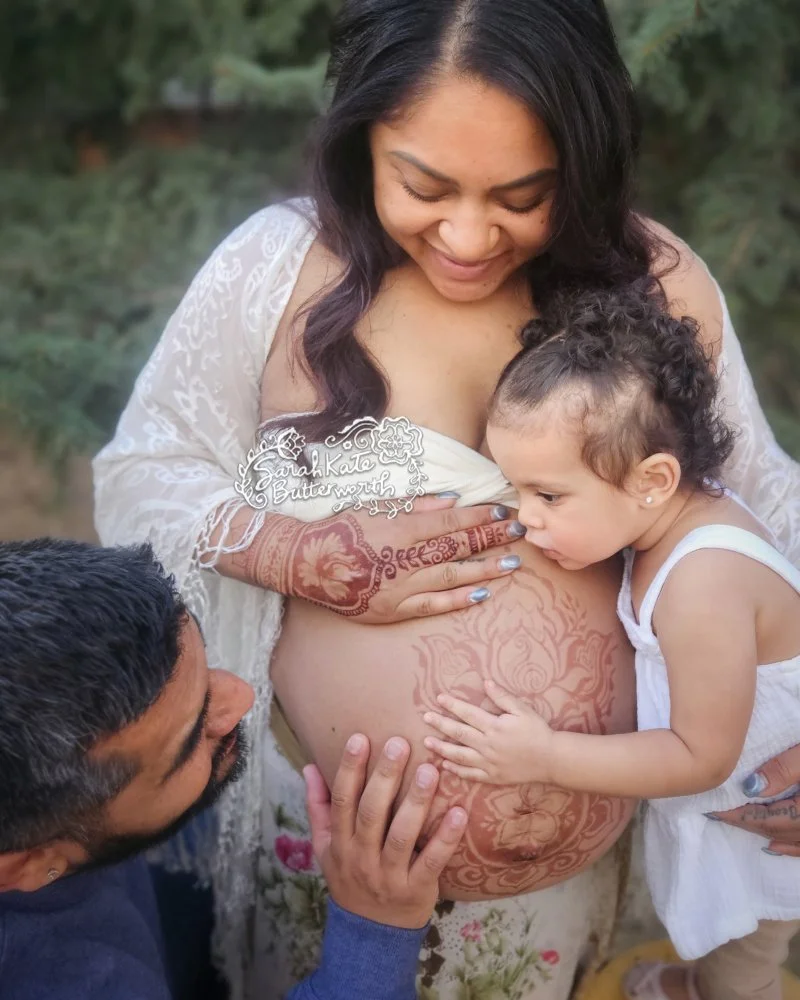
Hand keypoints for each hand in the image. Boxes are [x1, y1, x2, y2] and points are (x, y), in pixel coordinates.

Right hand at [247, 494, 525, 622]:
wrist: (306, 564)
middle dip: (490, 539)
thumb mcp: (374, 506)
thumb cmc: (341, 529)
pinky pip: (431, 605)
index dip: (479, 518)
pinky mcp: (392, 610)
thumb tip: (453, 501)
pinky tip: (481, 594)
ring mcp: (398, 588)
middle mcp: (402, 560)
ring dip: (483, 570)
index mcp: (398, 529)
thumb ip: (416, 505)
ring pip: (450, 578)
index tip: (503, 512)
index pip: (449, 523)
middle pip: (456, 548)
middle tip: (519, 532)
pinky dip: (458, 601)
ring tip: (511, 564)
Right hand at [303, 734, 467, 928]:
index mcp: (339, 843)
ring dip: (416, 802)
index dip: (348, 769)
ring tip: (429, 771)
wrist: (369, 935)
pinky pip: (432, 861)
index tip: (359, 738)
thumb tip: (309, 766)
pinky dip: (445, 838)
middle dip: (385, 777)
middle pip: (371, 813)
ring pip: (401, 835)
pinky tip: (459, 813)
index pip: (342, 801)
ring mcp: (388, 875)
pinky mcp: (416, 889)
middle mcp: (361, 857)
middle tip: (400, 744)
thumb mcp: (325, 847)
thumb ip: (319, 806)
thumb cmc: (350, 877)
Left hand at [422, 680, 554, 783]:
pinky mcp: (492, 777)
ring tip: (427, 742)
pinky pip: (470, 774)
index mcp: (494, 726)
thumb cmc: (537, 731)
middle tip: (425, 718)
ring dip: (442, 748)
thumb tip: (485, 682)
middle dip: (440, 724)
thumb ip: (502, 697)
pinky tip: (445, 765)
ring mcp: (489, 763)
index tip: (439, 698)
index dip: (452, 705)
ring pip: (460, 755)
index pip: (468, 713)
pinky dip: (456, 770)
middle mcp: (488, 745)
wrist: (551, 759)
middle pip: (459, 733)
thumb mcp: (522, 710)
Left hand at [711, 743, 799, 856]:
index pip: (768, 818)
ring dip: (768, 834)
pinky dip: (792, 847)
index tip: (712, 809)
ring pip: (795, 839)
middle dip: (749, 824)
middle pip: (780, 830)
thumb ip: (783, 769)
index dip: (738, 815)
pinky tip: (777, 846)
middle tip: (719, 815)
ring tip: (743, 827)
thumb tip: (749, 788)